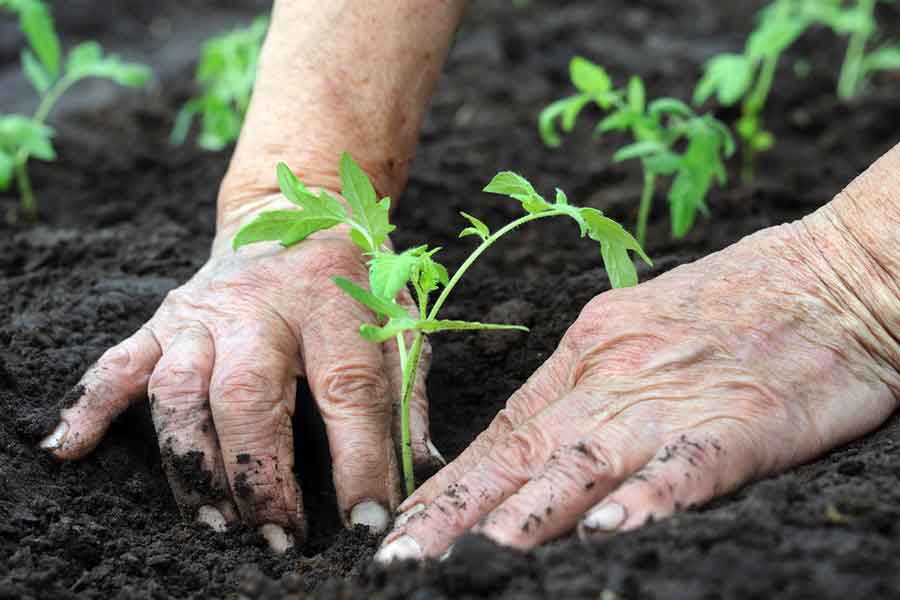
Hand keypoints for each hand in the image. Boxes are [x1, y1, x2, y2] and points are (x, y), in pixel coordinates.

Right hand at [39, 194, 442, 551]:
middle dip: (260, 476)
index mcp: (333, 303)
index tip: (366, 521)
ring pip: (179, 390)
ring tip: (213, 523)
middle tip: (278, 537)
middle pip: (249, 395)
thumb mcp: (400, 318)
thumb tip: (419, 470)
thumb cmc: (357, 276)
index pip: (348, 390)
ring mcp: (205, 312)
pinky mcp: (165, 318)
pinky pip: (120, 362)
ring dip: (190, 463)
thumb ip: (409, 392)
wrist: (297, 208)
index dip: (359, 461)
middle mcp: (262, 306)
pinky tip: (70, 449)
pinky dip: (91, 406)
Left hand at [376, 199, 899, 560]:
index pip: (503, 432)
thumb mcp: (634, 327)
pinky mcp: (743, 420)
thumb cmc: (731, 301)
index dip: (450, 483)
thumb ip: (584, 383)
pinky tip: (609, 530)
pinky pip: (686, 464)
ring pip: (585, 461)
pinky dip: (646, 497)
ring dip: (528, 512)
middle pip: (523, 453)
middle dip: (458, 512)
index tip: (405, 523)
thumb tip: (529, 439)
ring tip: (476, 556)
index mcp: (586, 354)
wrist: (832, 273)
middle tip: (402, 557)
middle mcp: (614, 377)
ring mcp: (674, 399)